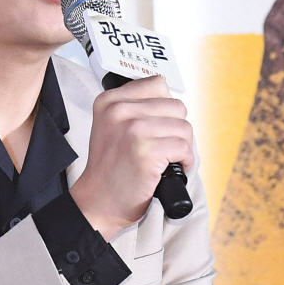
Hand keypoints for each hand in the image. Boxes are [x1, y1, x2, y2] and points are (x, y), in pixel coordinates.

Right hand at [70, 76, 193, 240]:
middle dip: (177, 128)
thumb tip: (170, 99)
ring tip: (167, 158)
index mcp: (109, 100)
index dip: (165, 108)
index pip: (157, 84)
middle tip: (164, 146)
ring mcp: (133, 129)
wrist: (98, 201)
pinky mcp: (146, 151)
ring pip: (184, 127)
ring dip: (183, 146)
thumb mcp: (111, 125)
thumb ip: (134, 107)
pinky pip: (184, 148)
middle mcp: (119, 110)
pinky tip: (169, 168)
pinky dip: (185, 162)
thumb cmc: (110, 167)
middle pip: (176, 106)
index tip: (158, 126)